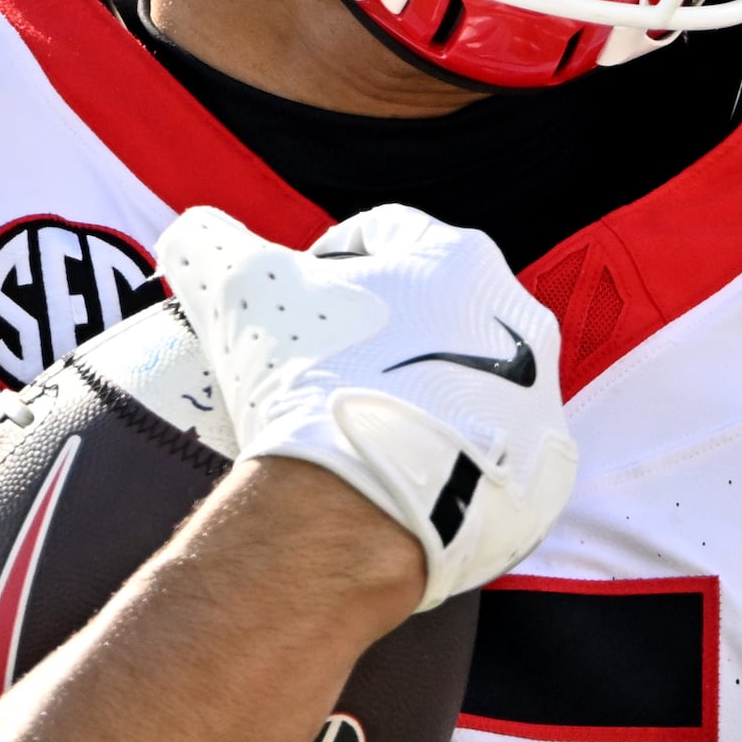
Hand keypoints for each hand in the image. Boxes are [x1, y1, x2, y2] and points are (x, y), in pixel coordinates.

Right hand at [156, 204, 575, 611]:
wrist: (359, 507)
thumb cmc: (306, 378)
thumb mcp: (234, 285)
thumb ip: (211, 241)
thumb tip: (198, 234)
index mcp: (458, 256)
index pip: (384, 237)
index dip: (329, 262)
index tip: (295, 301)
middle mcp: (519, 318)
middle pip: (436, 310)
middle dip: (385, 331)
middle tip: (325, 370)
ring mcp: (539, 399)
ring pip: (470, 383)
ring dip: (422, 395)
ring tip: (363, 427)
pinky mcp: (542, 473)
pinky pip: (492, 456)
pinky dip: (451, 462)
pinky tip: (402, 476)